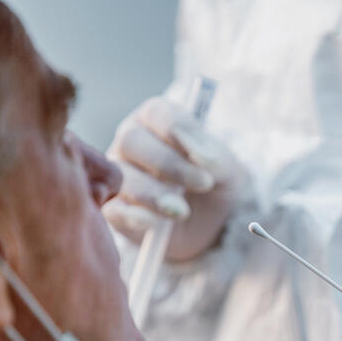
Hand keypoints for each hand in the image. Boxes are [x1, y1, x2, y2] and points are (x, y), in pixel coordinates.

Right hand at [105, 96, 247, 262]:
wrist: (211, 228)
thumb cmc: (216, 187)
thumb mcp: (228, 171)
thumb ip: (217, 158)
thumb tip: (204, 157)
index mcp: (157, 120)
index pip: (157, 112)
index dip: (179, 130)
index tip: (207, 156)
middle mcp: (131, 142)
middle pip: (132, 140)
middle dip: (168, 164)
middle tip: (203, 184)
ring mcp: (118, 175)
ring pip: (121, 175)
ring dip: (153, 193)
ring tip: (182, 211)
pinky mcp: (114, 209)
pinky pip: (113, 209)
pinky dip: (134, 216)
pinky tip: (155, 223)